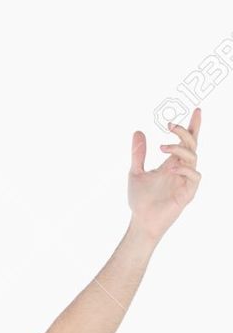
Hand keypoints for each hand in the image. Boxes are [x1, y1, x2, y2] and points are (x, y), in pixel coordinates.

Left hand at [128, 107, 201, 240]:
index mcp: (172, 163)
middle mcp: (181, 169)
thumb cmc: (140, 200)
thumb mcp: (136, 172)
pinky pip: (195, 176)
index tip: (196, 111)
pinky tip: (171, 169)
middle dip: (184, 131)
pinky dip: (185, 169)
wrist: (141, 221)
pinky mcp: (188, 193)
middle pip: (192, 144)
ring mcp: (186, 181)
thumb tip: (138, 131)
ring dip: (180, 148)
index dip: (192, 126)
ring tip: (163, 146)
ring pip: (193, 157)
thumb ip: (138, 153)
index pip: (186, 142)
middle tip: (169, 125)